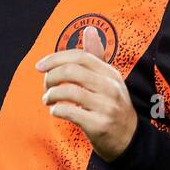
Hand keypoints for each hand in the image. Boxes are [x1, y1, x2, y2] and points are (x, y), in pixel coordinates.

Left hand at [36, 25, 137, 161]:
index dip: (56, 58)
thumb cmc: (111, 107)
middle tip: (45, 86)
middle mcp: (110, 87)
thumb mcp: (108, 80)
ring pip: (69, 91)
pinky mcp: (99, 125)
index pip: (80, 57)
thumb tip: (89, 29)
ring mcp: (106, 106)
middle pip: (72, 71)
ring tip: (48, 100)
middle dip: (51, 77)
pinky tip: (56, 111)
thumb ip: (97, 57)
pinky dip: (57, 110)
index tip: (40, 66)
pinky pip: (70, 112)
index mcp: (110, 73)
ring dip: (51, 95)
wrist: (129, 139)